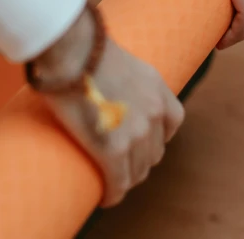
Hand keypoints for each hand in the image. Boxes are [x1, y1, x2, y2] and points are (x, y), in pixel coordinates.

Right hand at [34, 7, 183, 206]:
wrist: (71, 48)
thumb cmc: (82, 47)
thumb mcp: (117, 58)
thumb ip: (122, 77)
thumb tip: (104, 82)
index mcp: (156, 87)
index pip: (173, 123)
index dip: (155, 135)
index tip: (139, 140)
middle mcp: (154, 111)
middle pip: (155, 152)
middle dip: (139, 159)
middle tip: (119, 162)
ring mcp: (136, 132)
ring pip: (138, 171)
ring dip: (125, 177)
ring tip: (109, 178)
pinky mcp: (113, 150)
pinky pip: (119, 183)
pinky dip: (113, 193)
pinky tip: (105, 196)